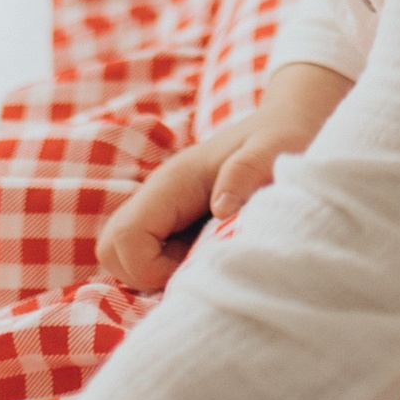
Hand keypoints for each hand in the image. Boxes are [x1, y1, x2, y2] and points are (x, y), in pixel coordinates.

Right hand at [96, 63, 355, 294]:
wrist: (286, 123)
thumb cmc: (282, 137)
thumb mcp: (274, 150)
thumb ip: (247, 171)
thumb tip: (220, 209)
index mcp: (173, 183)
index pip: (126, 237)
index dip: (150, 269)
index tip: (194, 268)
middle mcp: (158, 196)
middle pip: (112, 249)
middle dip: (145, 275)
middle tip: (196, 272)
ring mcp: (163, 211)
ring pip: (124, 256)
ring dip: (155, 274)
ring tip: (204, 267)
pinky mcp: (173, 224)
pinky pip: (146, 256)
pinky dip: (166, 271)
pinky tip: (206, 264)